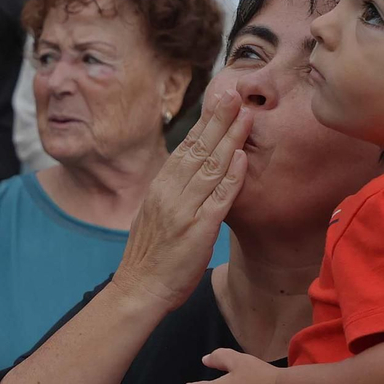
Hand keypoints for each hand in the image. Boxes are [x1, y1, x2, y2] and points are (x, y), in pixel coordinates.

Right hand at [111, 71, 249, 312]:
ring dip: (230, 138)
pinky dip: (231, 176)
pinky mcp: (198, 230)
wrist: (138, 290)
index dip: (205, 123)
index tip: (220, 101)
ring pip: (210, 166)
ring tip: (246, 114)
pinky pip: (218, 197)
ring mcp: (184, 210)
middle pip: (198, 149)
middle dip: (219, 119)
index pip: (186, 147)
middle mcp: (170, 193)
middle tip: (236, 93)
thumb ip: (173, 194)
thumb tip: (188, 175)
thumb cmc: (150, 258)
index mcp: (160, 187)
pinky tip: (241, 156)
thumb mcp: (155, 216)